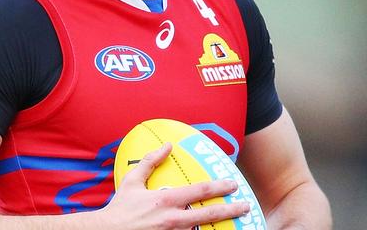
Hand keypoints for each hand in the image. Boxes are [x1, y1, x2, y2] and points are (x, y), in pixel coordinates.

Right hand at [99, 142, 250, 229]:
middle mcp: (174, 219)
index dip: (219, 187)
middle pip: (210, 214)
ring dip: (220, 226)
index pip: (200, 191)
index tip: (232, 184)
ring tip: (235, 223)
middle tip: (245, 206)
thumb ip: (151, 161)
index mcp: (166, 200)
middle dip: (230, 210)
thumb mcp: (133, 180)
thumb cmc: (121, 208)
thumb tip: (167, 145)